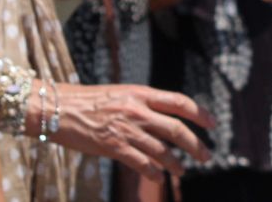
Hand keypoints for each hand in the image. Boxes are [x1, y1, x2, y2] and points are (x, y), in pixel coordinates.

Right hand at [47, 81, 213, 182]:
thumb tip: (162, 117)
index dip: (200, 113)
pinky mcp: (113, 146)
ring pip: (161, 149)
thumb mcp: (121, 94)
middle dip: (195, 144)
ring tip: (182, 170)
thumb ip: (142, 104)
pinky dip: (153, 171)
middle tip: (207, 156)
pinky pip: (140, 162)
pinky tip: (158, 177)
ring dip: (175, 162)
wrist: (58, 108)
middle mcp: (138, 110)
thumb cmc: (88, 101)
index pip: (179, 102)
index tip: (213, 124)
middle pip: (176, 128)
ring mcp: (126, 129)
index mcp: (141, 93)